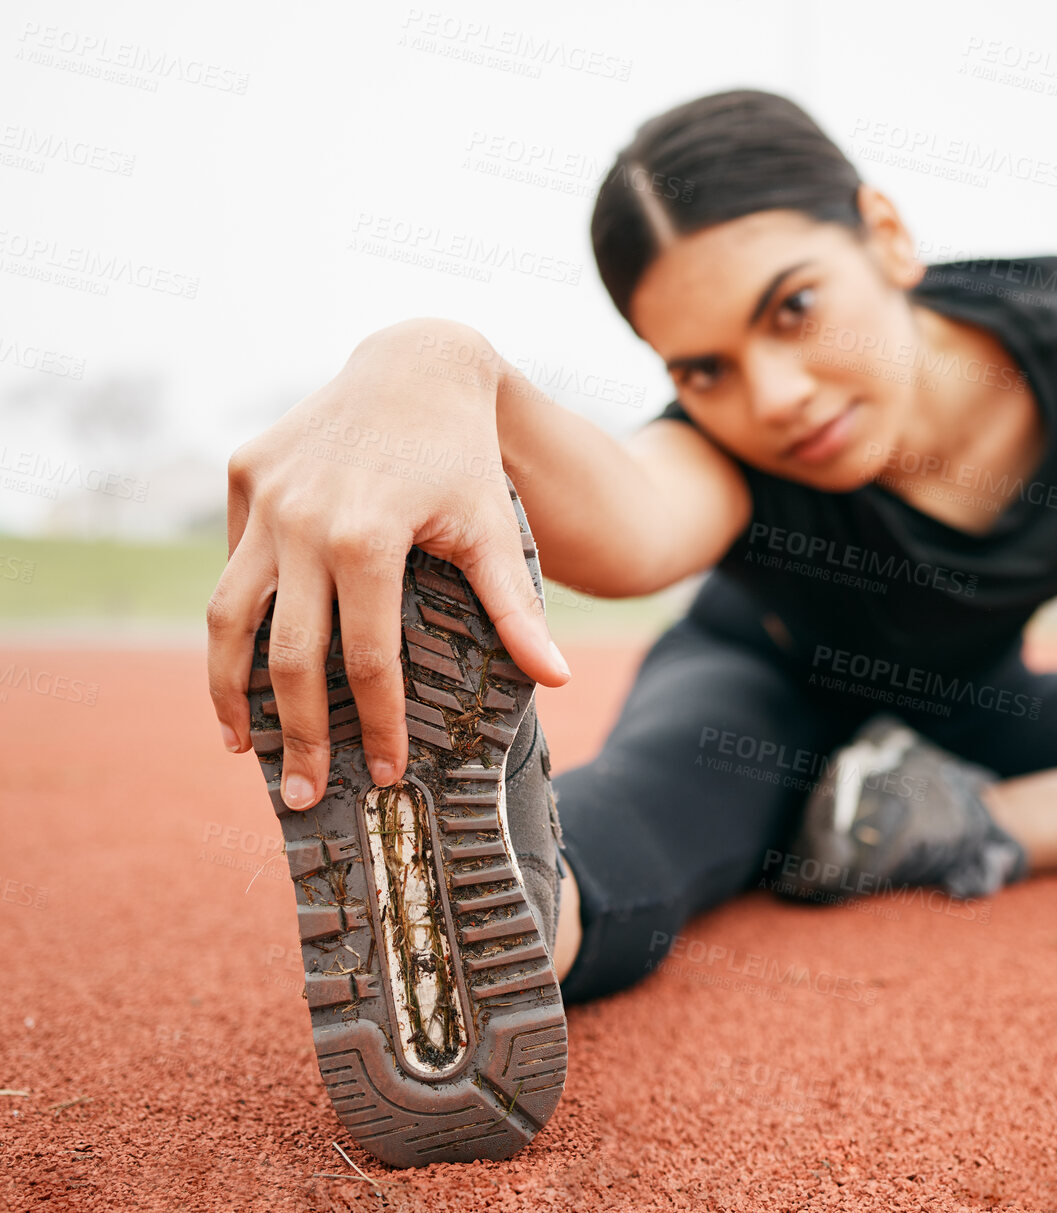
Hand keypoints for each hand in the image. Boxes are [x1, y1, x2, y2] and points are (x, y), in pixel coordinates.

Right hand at [206, 320, 570, 810]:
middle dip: (297, 735)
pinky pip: (232, 561)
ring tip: (240, 744)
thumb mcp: (495, 530)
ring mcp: (264, 496)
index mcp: (367, 538)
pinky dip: (233, 618)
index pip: (368, 659)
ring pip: (227, 613)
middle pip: (287, 654)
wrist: (418, 363)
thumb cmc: (464, 457)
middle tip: (303, 793)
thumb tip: (558, 680)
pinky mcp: (242, 474)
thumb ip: (516, 610)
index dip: (377, 724)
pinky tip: (243, 665)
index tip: (388, 772)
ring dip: (228, 686)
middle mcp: (302, 520)